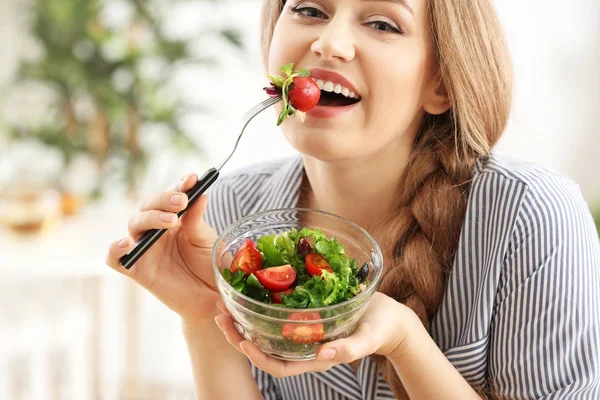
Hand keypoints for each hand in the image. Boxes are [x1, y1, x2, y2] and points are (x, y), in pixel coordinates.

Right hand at [105, 173, 220, 324]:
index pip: (170, 196)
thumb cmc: (208, 266)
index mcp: (174, 218)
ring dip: (150, 218)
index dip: (178, 186)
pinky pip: (115, 258)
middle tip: (182, 201)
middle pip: (147, 206)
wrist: (210, 297)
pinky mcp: (136, 269)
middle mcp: (155, 230)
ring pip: (134, 224)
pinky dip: (115, 249)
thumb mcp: (205, 240)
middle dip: (163, 200)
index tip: (191, 179)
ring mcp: (144, 248)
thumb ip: (197, 219)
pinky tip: (128, 243)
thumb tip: (201, 194)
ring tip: (172, 221)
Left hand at [214, 292, 422, 376]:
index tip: (242, 342)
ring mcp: (303, 330)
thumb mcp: (367, 338)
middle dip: (239, 336)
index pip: (279, 366)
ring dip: (244, 319)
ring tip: (225, 301)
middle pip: (264, 348)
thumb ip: (348, 349)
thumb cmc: (380, 330)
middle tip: (220, 315)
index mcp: (314, 356)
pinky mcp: (305, 314)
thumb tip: (324, 353)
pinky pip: (277, 313)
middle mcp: (303, 345)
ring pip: (266, 330)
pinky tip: (251, 288)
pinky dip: (261, 304)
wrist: (388, 317)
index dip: (258, 357)